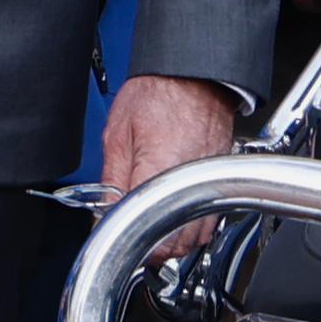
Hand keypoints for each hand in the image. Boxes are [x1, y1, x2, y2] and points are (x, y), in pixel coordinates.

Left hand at [103, 75, 237, 249]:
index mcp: (159, 169)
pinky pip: (210, 219)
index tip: (117, 234)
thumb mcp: (118, 135)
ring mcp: (208, 181)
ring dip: (175, 242)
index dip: (127, 240)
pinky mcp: (218, 178)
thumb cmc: (158, 92)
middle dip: (152, 248)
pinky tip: (178, 217)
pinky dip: (193, 227)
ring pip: (196, 238)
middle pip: (175, 244)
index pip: (143, 227)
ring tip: (155, 229)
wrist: (193, 73)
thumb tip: (102, 215)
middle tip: (134, 235)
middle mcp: (189, 181)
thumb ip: (110, 182)